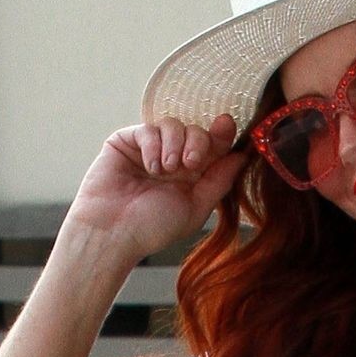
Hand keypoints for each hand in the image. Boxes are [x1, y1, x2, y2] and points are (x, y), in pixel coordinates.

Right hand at [65, 112, 248, 264]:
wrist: (113, 231)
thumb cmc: (152, 227)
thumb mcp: (196, 207)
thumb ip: (219, 181)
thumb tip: (242, 156)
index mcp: (192, 177)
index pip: (213, 147)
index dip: (222, 134)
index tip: (227, 124)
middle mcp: (173, 160)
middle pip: (197, 131)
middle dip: (198, 143)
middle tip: (189, 164)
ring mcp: (150, 149)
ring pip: (173, 125)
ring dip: (175, 145)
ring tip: (165, 170)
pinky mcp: (127, 141)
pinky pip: (149, 129)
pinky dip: (153, 145)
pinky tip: (150, 167)